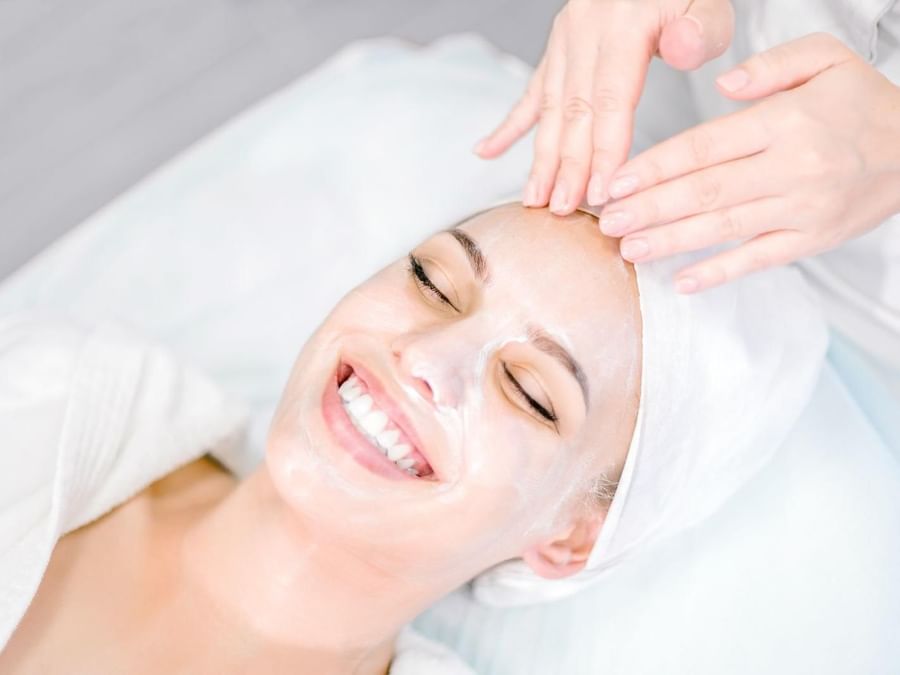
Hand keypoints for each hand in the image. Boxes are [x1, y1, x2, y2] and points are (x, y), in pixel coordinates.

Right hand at [473, 0, 734, 213]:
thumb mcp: (710, 3)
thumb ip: (699, 30)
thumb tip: (678, 52)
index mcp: (623, 22)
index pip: (611, 99)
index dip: (603, 150)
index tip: (599, 193)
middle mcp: (586, 29)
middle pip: (574, 110)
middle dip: (566, 166)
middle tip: (560, 209)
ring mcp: (565, 38)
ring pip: (550, 108)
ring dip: (541, 156)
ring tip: (534, 199)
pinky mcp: (558, 47)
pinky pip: (532, 91)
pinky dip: (509, 126)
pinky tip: (485, 151)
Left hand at [602, 32, 899, 292]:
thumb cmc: (860, 104)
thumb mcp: (825, 60)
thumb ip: (770, 67)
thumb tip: (723, 84)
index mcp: (785, 123)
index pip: (706, 146)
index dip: (656, 167)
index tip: (617, 182)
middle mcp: (791, 168)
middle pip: (706, 192)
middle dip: (650, 209)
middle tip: (607, 222)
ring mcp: (801, 210)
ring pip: (724, 228)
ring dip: (671, 241)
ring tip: (628, 248)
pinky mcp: (810, 240)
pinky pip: (758, 261)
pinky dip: (720, 273)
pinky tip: (682, 282)